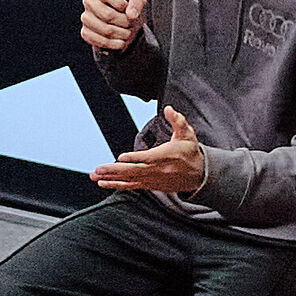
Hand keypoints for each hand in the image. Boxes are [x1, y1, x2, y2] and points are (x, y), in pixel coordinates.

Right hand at [80, 0, 146, 55]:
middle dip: (124, 22)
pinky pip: (99, 41)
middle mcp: (89, 2)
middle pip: (107, 14)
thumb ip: (137, 3)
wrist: (123, 23)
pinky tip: (120, 42)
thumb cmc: (129, 8)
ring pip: (105, 30)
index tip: (127, 9)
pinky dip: (113, 44)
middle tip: (131, 25)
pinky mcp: (85, 32)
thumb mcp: (138, 0)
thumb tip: (131, 14)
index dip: (119, 3)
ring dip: (121, 34)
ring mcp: (85, 18)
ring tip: (127, 33)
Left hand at [91, 105, 207, 196]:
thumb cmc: (191, 153)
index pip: (147, 158)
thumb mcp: (187, 134)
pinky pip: (131, 186)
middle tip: (98, 169)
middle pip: (133, 171)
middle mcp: (156, 170)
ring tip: (95, 176)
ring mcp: (152, 179)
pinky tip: (103, 183)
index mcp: (165, 156)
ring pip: (129, 180)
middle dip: (114, 170)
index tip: (120, 157)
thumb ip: (177, 121)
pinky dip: (117, 185)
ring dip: (111, 178)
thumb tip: (168, 109)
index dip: (133, 158)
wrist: (200, 175)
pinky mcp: (150, 185)